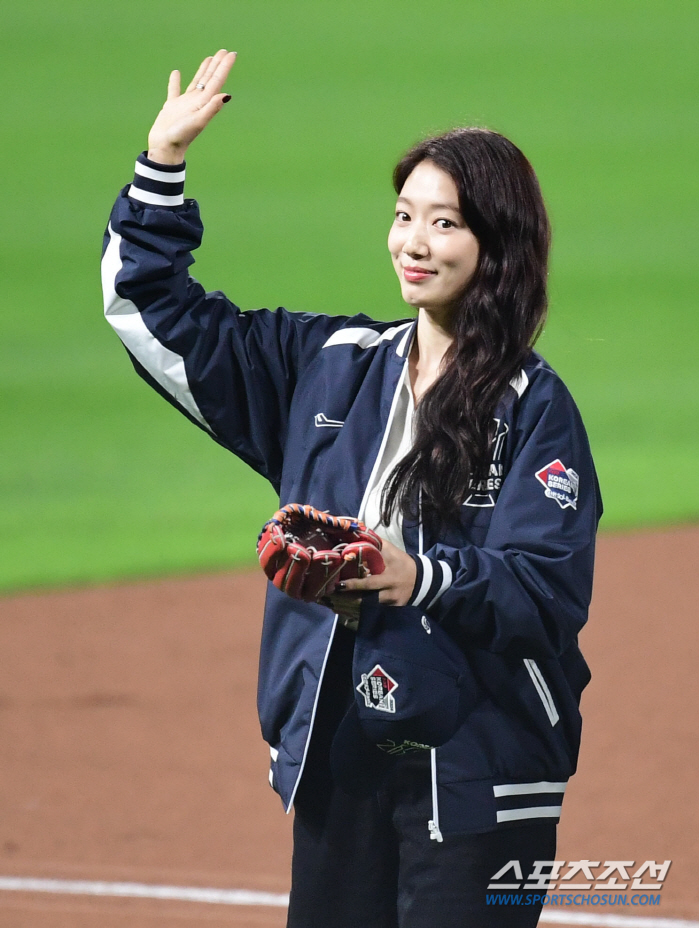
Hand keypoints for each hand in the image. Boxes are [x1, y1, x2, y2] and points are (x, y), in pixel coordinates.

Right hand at [147, 49, 236, 164]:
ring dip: (203, 70)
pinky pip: (175, 90)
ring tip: (209, 58)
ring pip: (197, 82)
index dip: (224, 67)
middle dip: (217, 65)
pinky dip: (175, 81)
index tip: (232, 54)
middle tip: (224, 51)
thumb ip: (212, 108)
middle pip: (210, 79)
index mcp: (204, 103)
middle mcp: (197, 102)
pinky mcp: (172, 107)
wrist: (166, 148)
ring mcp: (185, 104)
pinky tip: (176, 73)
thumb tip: (226, 95)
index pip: (217, 81)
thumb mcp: (198, 121)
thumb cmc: (181, 136)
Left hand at [333, 538, 416, 606]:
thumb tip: (356, 531)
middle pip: (364, 601)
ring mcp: (388, 605)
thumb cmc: (402, 563)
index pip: (369, 583)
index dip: (354, 585)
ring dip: (346, 608)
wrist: (420, 581)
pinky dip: (354, 613)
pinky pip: (368, 614)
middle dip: (345, 600)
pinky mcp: (388, 612)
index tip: (338, 585)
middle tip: (328, 596)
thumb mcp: (392, 551)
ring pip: (365, 610)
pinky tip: (340, 610)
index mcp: (389, 578)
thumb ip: (375, 543)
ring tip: (330, 604)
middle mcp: (388, 594)